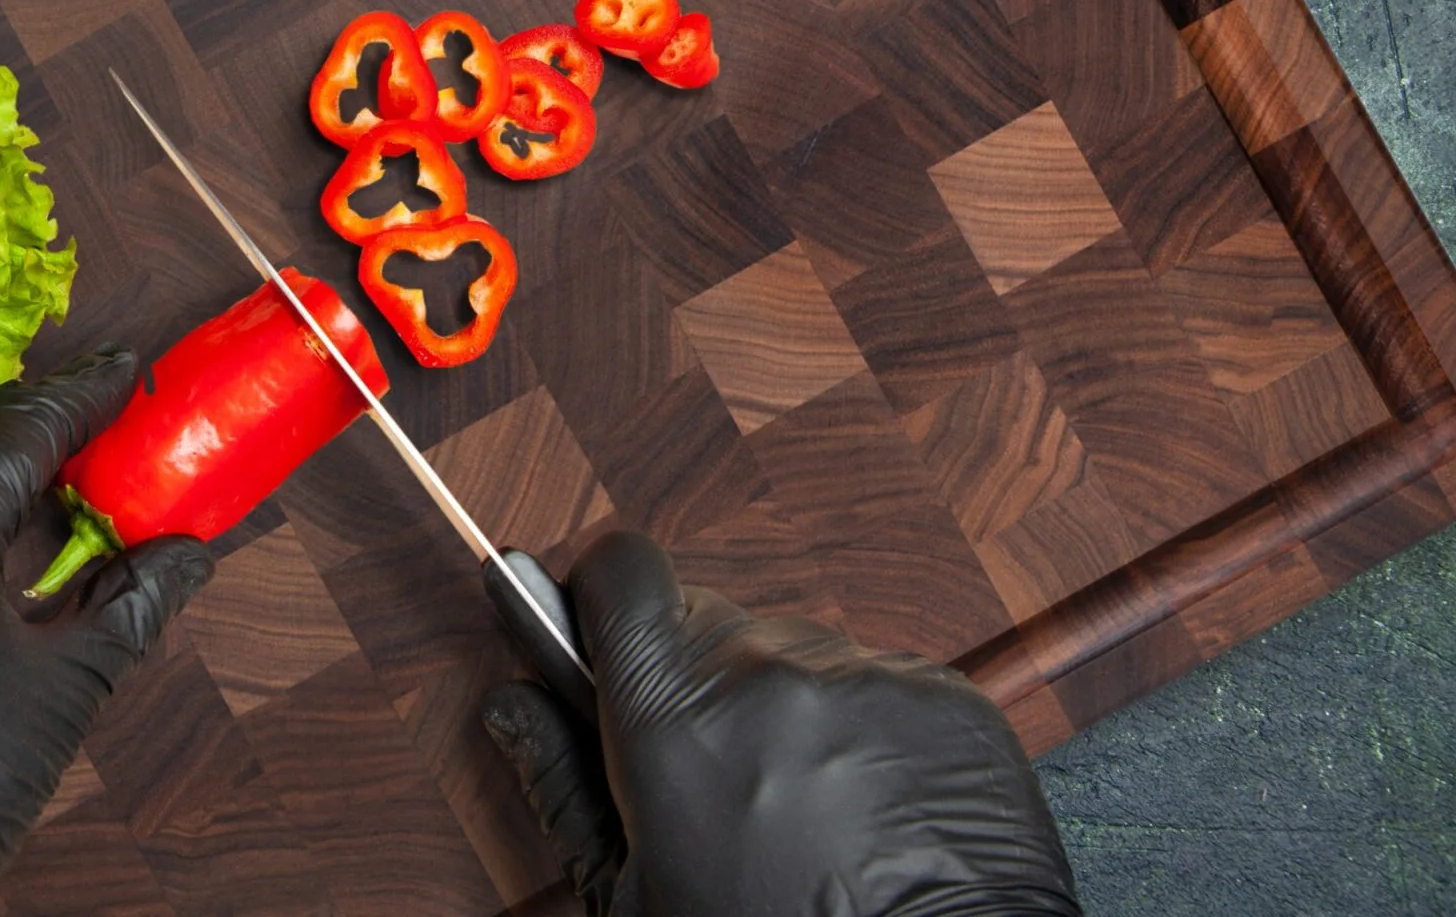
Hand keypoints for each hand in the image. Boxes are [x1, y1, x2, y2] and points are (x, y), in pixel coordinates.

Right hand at [481, 531, 1079, 916]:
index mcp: (675, 719)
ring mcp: (864, 680)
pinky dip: (868, 731)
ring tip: (804, 809)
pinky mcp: (944, 697)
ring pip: (797, 655)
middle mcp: (768, 675)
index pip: (620, 571)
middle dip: (700, 680)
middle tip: (717, 776)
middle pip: (710, 621)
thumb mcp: (637, 902)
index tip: (608, 637)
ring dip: (787, 708)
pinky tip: (868, 810)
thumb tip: (510, 706)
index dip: (606, 598)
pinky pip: (881, 683)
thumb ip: (562, 788)